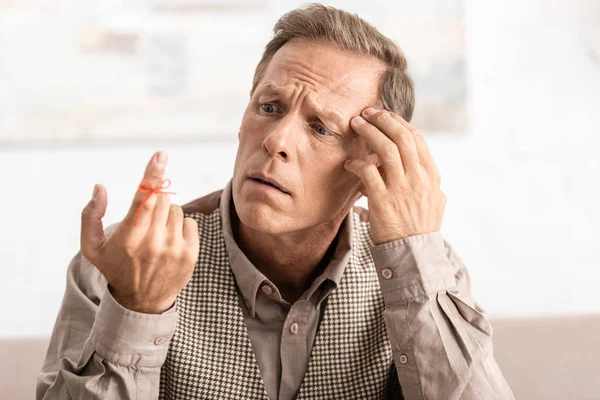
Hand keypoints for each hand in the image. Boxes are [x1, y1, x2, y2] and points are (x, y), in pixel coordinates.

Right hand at [80, 151, 199, 313]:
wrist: (143, 301)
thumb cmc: (115, 267)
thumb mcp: (92, 247)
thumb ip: (90, 216)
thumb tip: (99, 187)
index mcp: (128, 237)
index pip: (144, 199)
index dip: (152, 175)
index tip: (161, 155)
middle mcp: (153, 243)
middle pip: (162, 199)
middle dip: (154, 200)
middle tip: (146, 218)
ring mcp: (174, 249)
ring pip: (175, 209)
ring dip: (166, 215)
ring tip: (155, 235)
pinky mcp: (191, 254)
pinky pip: (190, 222)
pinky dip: (180, 226)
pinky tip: (169, 242)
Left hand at [344, 108, 445, 244]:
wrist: (414, 254)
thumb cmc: (421, 228)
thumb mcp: (434, 202)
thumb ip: (428, 182)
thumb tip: (419, 166)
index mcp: (431, 175)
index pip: (416, 138)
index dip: (398, 122)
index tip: (385, 115)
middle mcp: (418, 178)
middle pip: (401, 137)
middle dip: (382, 120)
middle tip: (366, 112)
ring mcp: (401, 189)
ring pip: (385, 149)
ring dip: (368, 133)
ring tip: (355, 125)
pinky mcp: (383, 201)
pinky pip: (368, 173)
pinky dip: (357, 163)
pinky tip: (349, 162)